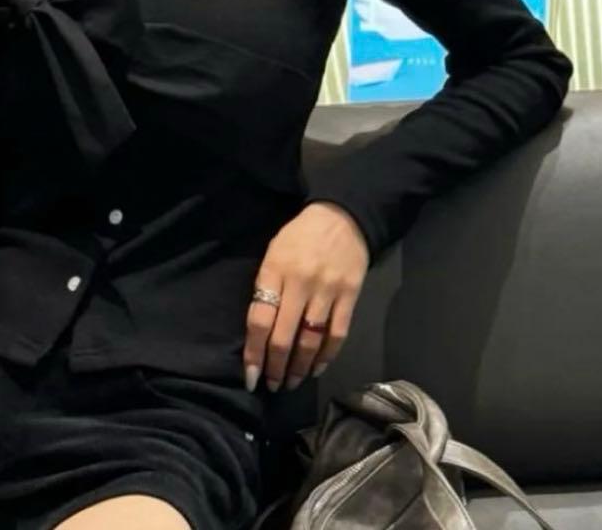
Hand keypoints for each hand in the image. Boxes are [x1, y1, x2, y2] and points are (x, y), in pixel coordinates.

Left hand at [244, 201, 369, 392]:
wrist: (341, 217)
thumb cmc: (299, 237)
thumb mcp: (274, 253)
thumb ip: (267, 287)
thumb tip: (260, 329)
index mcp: (274, 270)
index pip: (260, 319)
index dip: (254, 352)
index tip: (251, 375)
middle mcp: (300, 283)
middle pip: (284, 336)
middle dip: (275, 367)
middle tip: (272, 385)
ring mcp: (327, 291)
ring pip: (311, 340)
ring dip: (300, 367)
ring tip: (292, 381)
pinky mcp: (350, 296)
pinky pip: (337, 334)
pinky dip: (326, 356)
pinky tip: (317, 368)